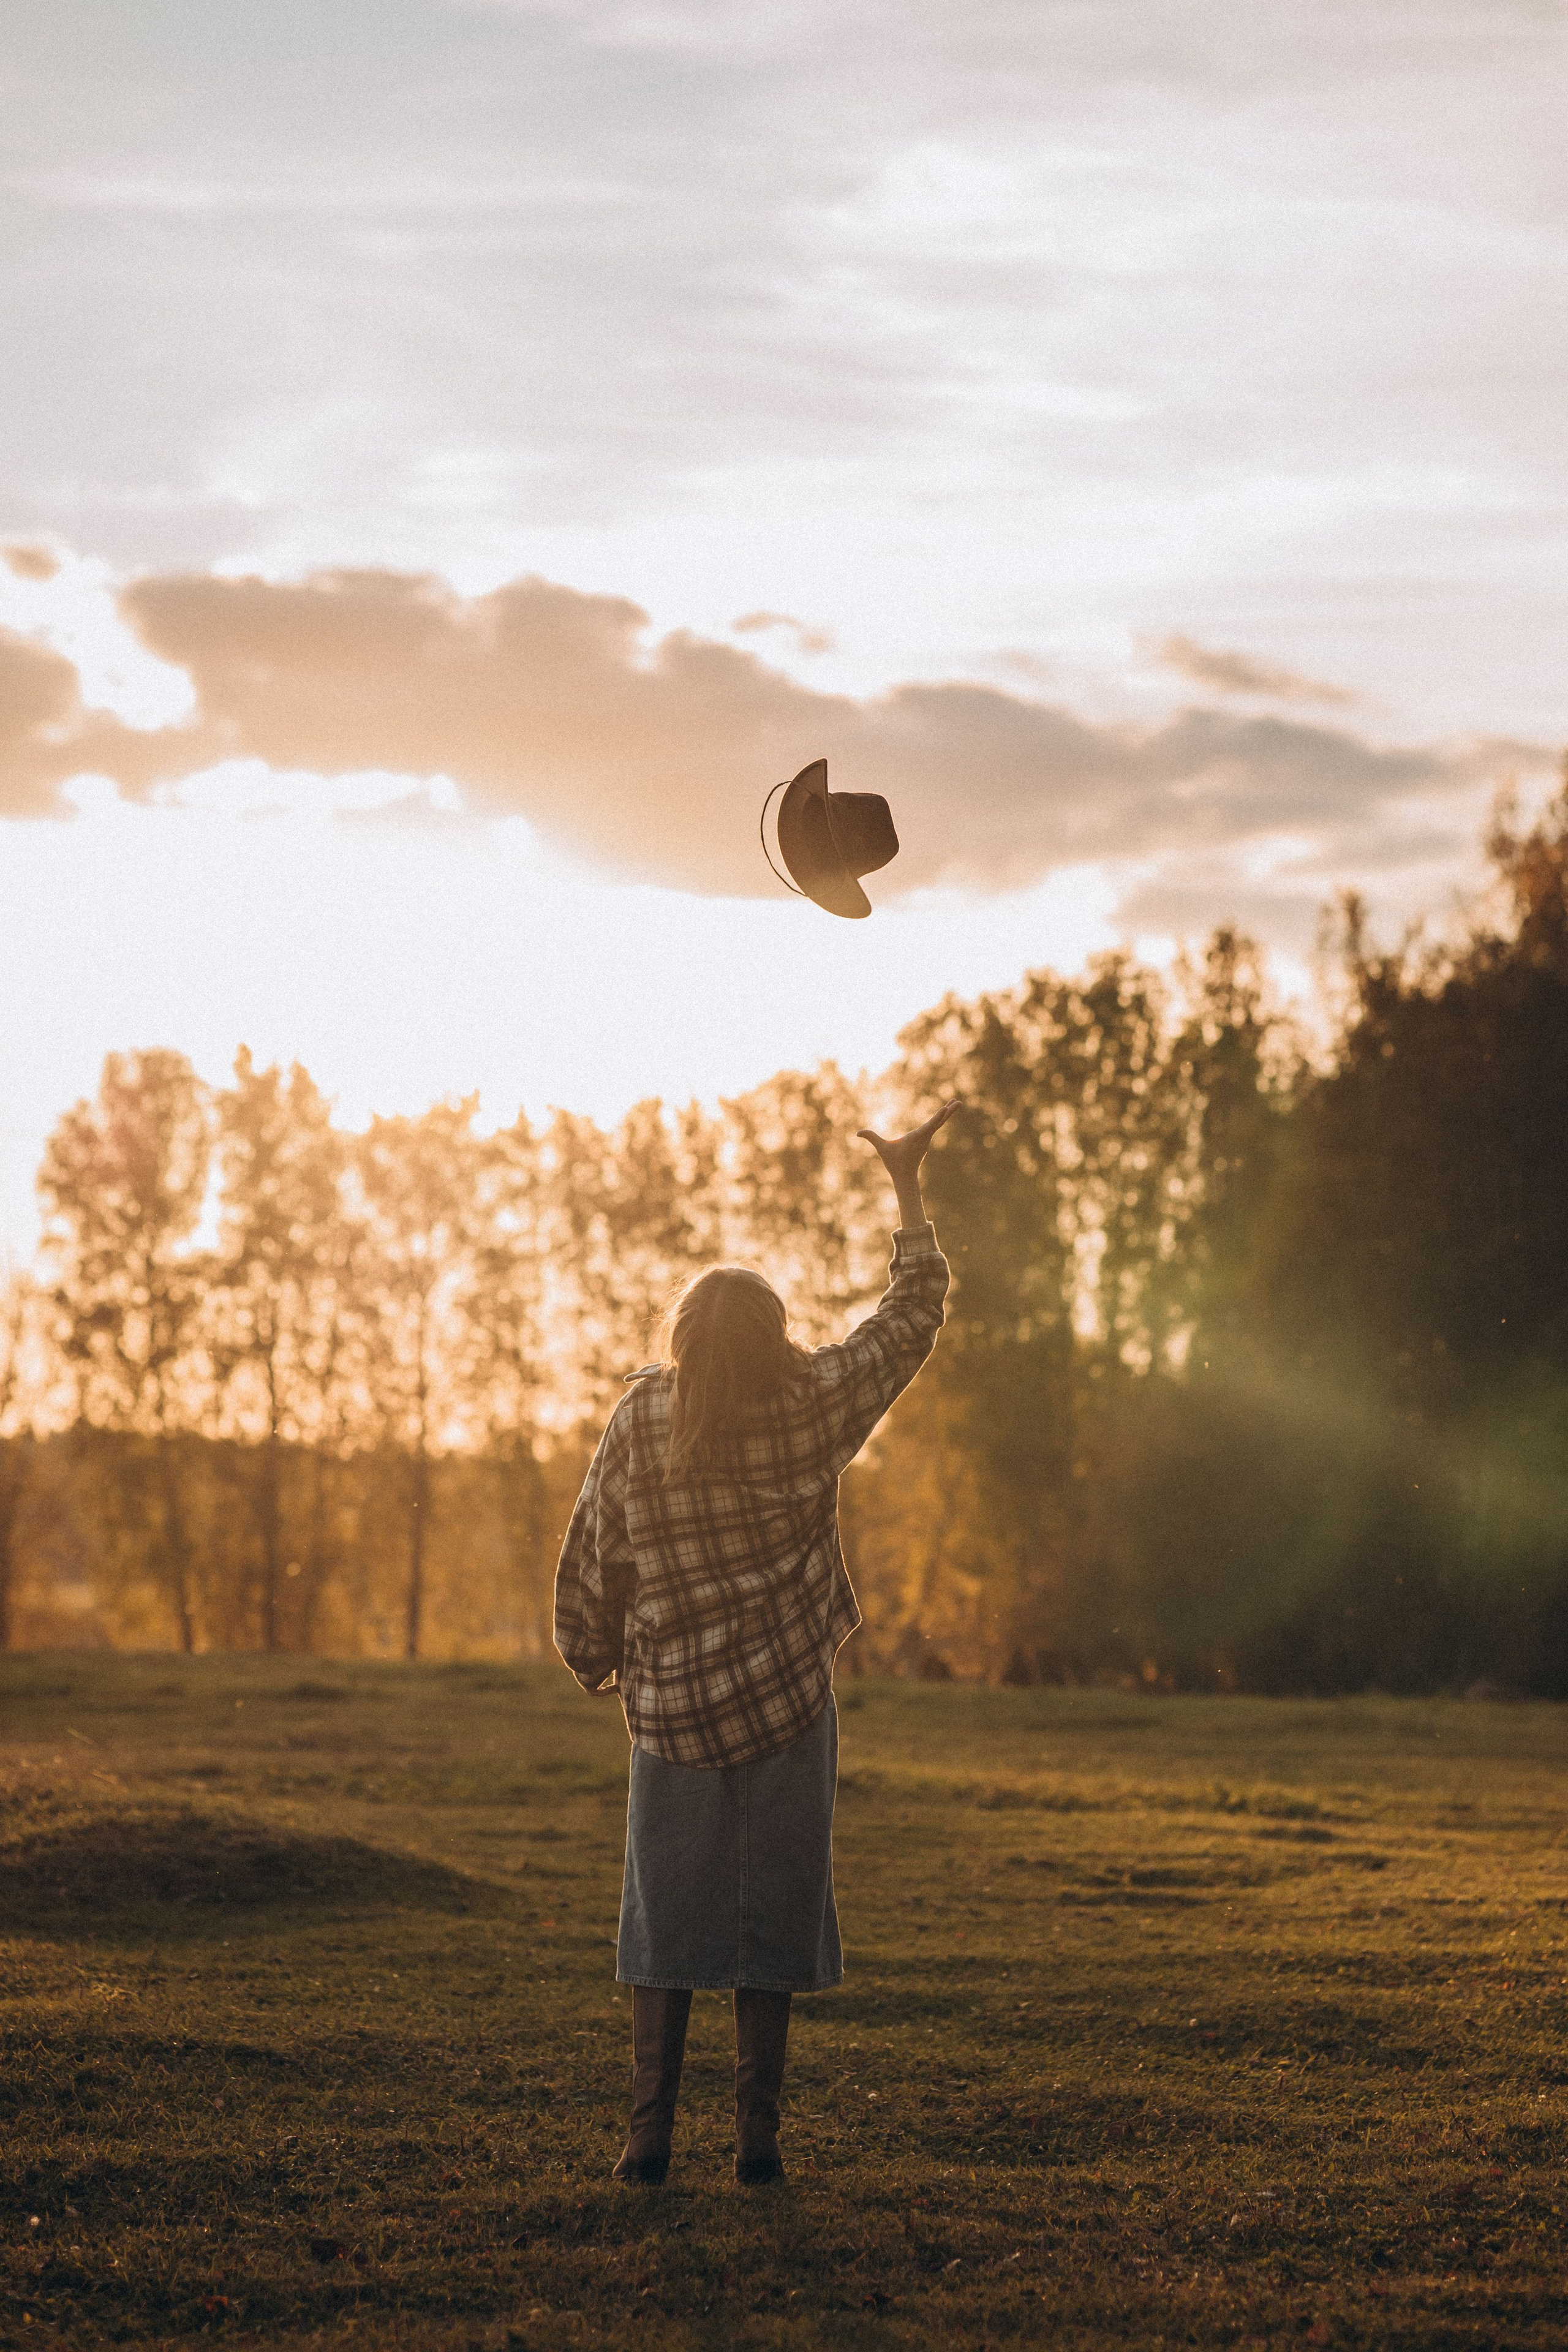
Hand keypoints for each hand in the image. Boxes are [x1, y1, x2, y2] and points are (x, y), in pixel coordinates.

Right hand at [856, 1102, 957, 1227]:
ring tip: (957, 1102)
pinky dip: (942, 1117)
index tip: (945, 1109)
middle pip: (939, 1122)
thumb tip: (857, 1133)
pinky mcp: (927, 1139)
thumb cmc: (894, 1162)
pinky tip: (947, 1111)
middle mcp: (924, 1137)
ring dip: (948, 1112)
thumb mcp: (882, 1149)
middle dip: (949, 1111)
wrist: (905, 1176)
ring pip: (939, 1122)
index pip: (929, 1126)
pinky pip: (936, 1125)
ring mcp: (927, 1138)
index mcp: (916, 1138)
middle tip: (959, 1102)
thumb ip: (871, 1138)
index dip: (937, 1117)